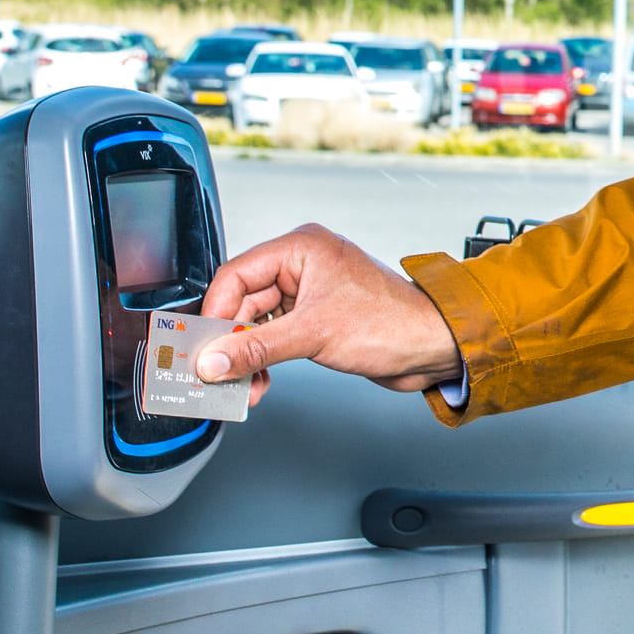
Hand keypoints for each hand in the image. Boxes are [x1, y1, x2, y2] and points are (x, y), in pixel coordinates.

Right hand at [194, 225, 463, 402]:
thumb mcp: (313, 334)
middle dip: (230, 341)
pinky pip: (274, 337)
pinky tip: (259, 381)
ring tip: (241, 385)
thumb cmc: (392, 323)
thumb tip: (213, 359)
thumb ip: (256, 348)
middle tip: (215, 373)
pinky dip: (263, 360)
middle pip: (242, 302)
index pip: (235, 275)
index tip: (200, 346)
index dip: (214, 312)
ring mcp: (309, 293)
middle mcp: (302, 265)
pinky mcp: (315, 319)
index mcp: (300, 248)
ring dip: (245, 357)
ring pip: (256, 324)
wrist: (433, 347)